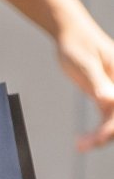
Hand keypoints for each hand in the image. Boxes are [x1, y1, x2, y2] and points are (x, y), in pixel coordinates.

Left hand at [55, 13, 113, 149]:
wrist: (69, 33)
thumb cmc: (78, 43)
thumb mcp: (86, 63)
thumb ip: (98, 82)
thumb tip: (108, 99)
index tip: (102, 135)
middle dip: (108, 133)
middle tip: (87, 144)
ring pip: (113, 121)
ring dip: (100, 136)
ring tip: (80, 145)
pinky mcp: (104, 97)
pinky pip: (105, 119)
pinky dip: (95, 132)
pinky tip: (82, 142)